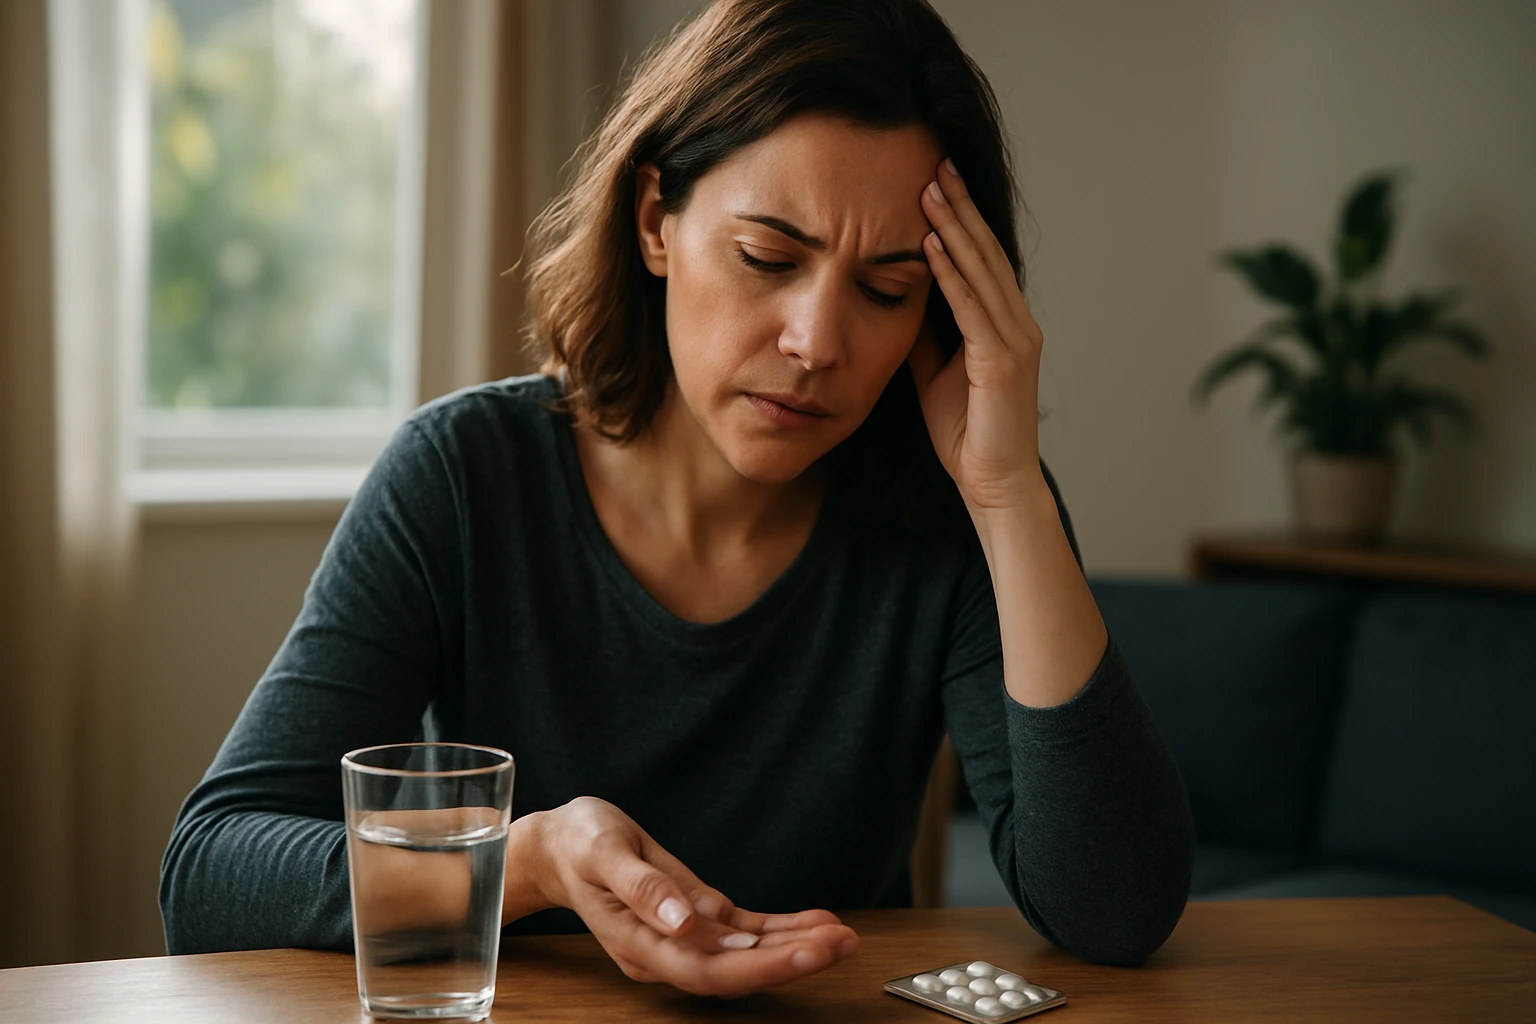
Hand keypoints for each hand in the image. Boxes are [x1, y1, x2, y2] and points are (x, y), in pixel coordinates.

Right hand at [522, 797, 858, 996]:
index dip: (759, 968)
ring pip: (748, 954)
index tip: (804, 953)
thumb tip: (681, 922)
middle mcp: (666, 950)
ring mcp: (685, 938)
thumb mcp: (603, 852)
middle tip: (843, 943)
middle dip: (792, 960)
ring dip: (796, 946)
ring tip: (843, 935)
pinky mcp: (699, 918)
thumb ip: (642, 889)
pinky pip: (746, 932)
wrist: (565, 845)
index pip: (706, 970)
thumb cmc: (579, 844)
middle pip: (736, 971)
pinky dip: (782, 929)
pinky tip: (817, 923)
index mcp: (640, 943)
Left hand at [910, 158, 1046, 511]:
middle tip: (937, 163)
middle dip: (960, 208)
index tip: (936, 183)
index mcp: (1004, 326)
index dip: (961, 221)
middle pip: (987, 254)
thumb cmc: (966, 434)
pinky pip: (972, 309)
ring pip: (982, 272)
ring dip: (955, 228)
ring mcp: (1015, 342)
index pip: (982, 262)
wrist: (992, 485)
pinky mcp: (1002, 363)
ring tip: (931, 188)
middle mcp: (1017, 326)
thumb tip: (898, 297)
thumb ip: (925, 334)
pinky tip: (932, 245)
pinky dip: (952, 275)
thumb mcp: (934, 372)